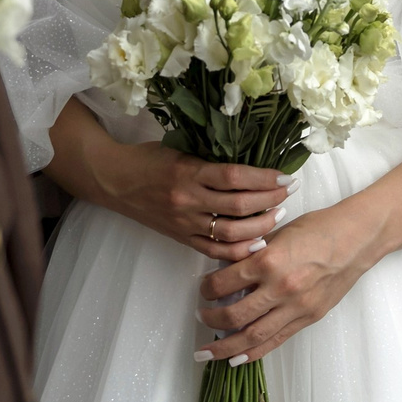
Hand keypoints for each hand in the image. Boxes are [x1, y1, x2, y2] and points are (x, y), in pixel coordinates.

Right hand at [88, 141, 287, 262]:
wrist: (114, 180)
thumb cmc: (147, 159)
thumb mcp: (179, 150)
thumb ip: (209, 160)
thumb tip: (249, 164)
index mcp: (188, 172)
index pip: (235, 177)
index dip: (264, 178)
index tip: (285, 176)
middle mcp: (188, 199)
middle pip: (239, 206)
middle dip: (270, 200)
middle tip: (288, 193)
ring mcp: (185, 222)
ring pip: (231, 232)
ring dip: (260, 226)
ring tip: (278, 215)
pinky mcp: (181, 238)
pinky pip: (215, 250)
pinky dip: (239, 250)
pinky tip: (258, 243)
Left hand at [194, 201, 381, 364]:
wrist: (355, 239)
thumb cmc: (318, 229)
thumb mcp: (277, 234)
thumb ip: (253, 255)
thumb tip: (228, 272)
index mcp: (268, 260)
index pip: (225, 282)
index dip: (207, 289)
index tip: (202, 290)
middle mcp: (280, 288)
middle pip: (235, 315)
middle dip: (211, 321)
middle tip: (200, 318)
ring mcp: (296, 307)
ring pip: (253, 336)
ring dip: (226, 347)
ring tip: (208, 352)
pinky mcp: (309, 318)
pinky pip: (276, 340)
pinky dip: (255, 352)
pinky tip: (238, 358)